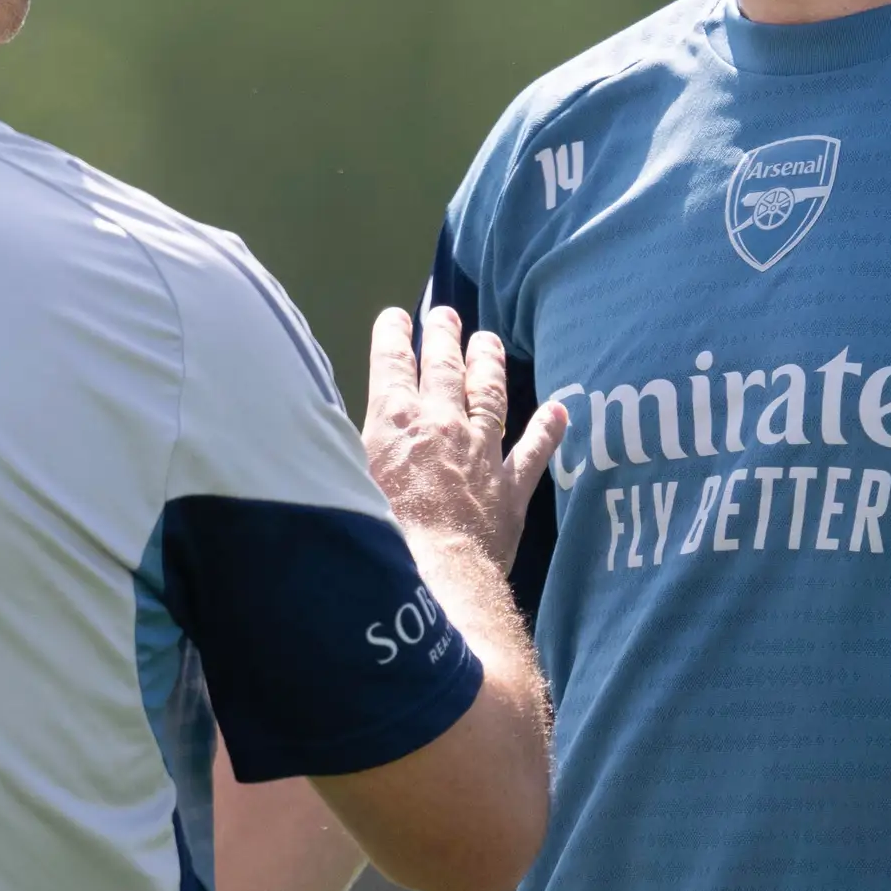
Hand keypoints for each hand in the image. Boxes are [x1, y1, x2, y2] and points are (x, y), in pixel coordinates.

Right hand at [365, 305, 562, 576]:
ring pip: (490, 396)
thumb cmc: (378, 534)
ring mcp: (481, 453)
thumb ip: (348, 448)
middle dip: (444, 336)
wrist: (434, 577)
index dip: (395, 337)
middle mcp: (442, 425)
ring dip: (489, 364)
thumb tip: (332, 428)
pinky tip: (558, 412)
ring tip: (489, 340)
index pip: (394, 365)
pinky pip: (533, 452)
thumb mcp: (344, 482)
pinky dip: (547, 431)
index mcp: (396, 421)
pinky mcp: (509, 488)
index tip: (396, 317)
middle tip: (447, 314)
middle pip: (445, 368)